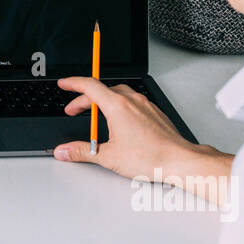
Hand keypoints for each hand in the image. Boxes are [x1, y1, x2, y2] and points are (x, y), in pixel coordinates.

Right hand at [53, 77, 225, 181]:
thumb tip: (64, 151)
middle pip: (101, 90)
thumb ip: (82, 151)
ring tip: (96, 115)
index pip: (89, 86)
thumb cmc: (150, 157)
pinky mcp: (153, 112)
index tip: (64, 84)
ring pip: (118, 93)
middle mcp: (131, 100)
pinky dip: (119, 105)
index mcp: (117, 106)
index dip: (73, 83)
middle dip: (84, 99)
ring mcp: (144, 104)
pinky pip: (132, 101)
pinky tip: (118, 121)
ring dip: (102, 100)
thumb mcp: (108, 156)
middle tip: (74, 110)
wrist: (179, 160)